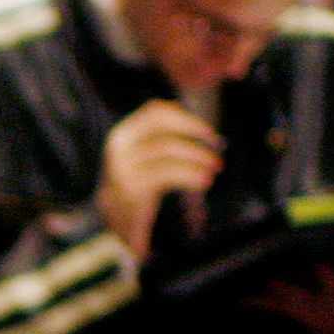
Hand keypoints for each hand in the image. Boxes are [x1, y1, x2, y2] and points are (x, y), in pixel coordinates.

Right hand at [95, 98, 225, 259]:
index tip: (208, 130)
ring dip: (198, 157)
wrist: (116, 222)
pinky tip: (204, 181)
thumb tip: (183, 110)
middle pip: (164, 130)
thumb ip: (156, 134)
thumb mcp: (141, 154)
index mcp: (123, 135)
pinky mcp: (132, 189)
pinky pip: (168, 173)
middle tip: (218, 144)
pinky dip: (190, 174)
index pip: (155, 112)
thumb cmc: (137, 183)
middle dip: (195, 133)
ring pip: (168, 150)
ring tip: (214, 167)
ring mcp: (124, 169)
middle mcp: (120, 148)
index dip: (185, 117)